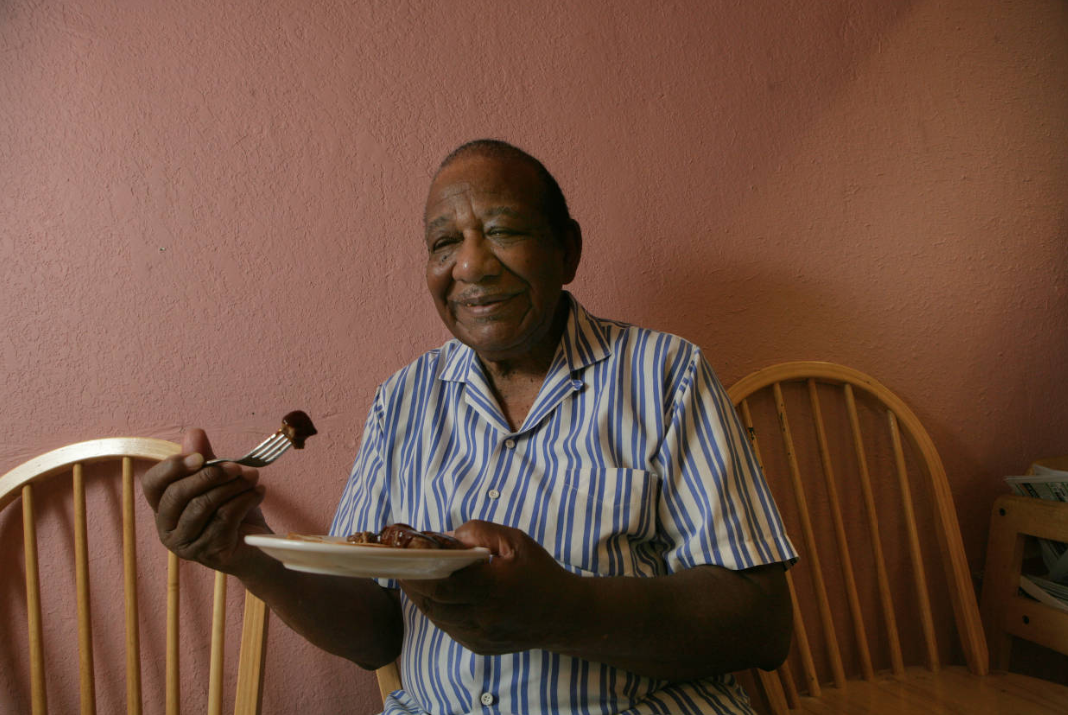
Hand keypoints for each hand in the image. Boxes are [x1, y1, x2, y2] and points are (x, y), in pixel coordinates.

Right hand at [141, 428, 270, 575]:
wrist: (258, 546)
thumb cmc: (234, 512)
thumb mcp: (220, 482)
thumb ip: (205, 460)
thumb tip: (194, 434)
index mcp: (164, 508)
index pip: (153, 484)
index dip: (172, 467)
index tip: (199, 457)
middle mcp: (168, 529)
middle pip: (178, 494)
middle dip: (210, 475)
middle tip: (236, 466)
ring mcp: (186, 545)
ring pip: (203, 505)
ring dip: (233, 486)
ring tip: (252, 478)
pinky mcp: (209, 553)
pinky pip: (225, 518)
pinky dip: (245, 500)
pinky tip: (258, 493)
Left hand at [399, 521, 577, 654]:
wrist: (564, 615)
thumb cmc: (540, 573)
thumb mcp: (515, 541)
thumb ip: (479, 532)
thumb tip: (445, 537)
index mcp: (492, 588)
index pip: (440, 584)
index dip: (416, 570)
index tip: (404, 553)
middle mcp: (483, 618)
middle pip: (432, 603)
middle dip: (411, 582)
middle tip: (400, 563)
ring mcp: (479, 636)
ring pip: (436, 618)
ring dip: (421, 597)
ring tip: (411, 575)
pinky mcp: (478, 646)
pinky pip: (448, 627)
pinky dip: (436, 610)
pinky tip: (435, 593)